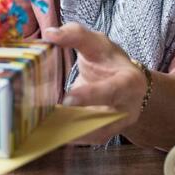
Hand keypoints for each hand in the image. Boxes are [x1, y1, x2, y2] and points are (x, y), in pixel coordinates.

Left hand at [43, 23, 147, 143]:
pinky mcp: (104, 134)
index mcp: (129, 82)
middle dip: (79, 122)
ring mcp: (117, 125)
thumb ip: (75, 35)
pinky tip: (48, 132)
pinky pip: (86, 140)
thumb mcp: (96, 43)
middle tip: (52, 120)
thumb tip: (50, 34)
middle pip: (105, 120)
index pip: (113, 89)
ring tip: (44, 129)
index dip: (91, 96)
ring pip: (94, 135)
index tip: (68, 99)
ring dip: (70, 133)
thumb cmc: (108, 60)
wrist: (125, 82)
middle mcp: (127, 108)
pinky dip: (68, 137)